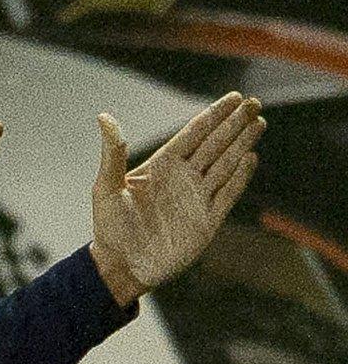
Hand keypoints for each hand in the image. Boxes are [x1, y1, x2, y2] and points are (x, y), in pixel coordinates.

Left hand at [88, 91, 263, 304]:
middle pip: (215, 145)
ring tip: (258, 123)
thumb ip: (113, 153)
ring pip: (225, 165)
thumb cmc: (109, 227)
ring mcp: (196, 199)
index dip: (214, 115)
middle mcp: (182, 179)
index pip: (194, 134)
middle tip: (254, 103)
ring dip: (242, 144)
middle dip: (234, 124)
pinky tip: (250, 158)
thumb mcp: (106, 187)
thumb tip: (104, 117)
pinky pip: (228, 194)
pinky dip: (239, 177)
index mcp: (161, 167)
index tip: (235, 97)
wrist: (120, 266)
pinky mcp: (207, 221)